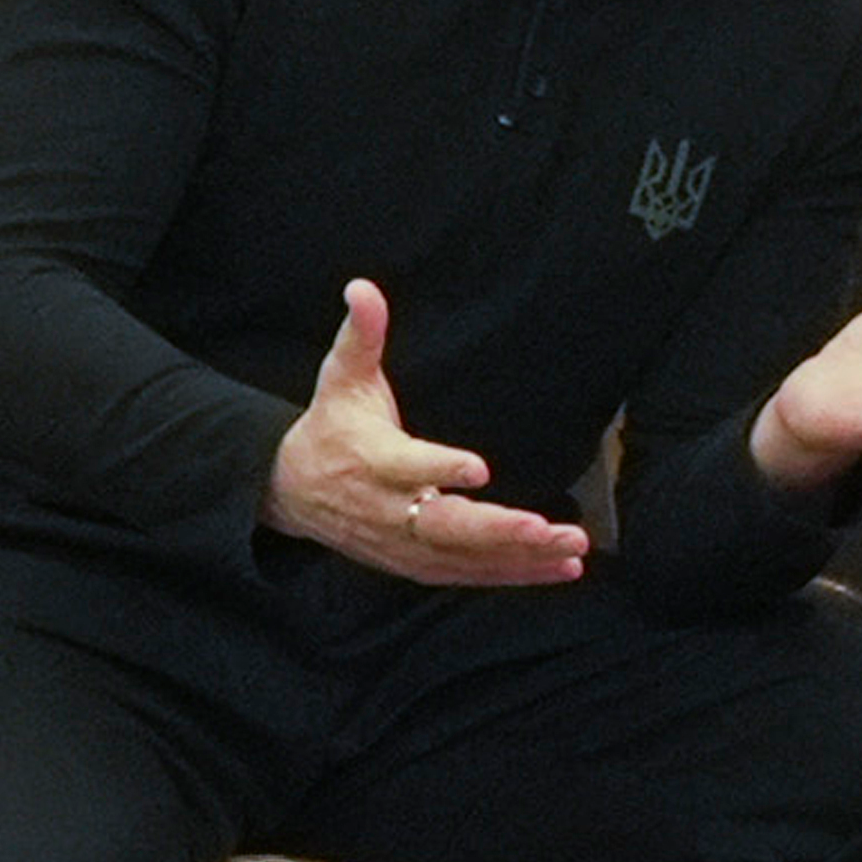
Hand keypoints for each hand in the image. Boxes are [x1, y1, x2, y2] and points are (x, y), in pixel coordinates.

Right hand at [262, 279, 589, 586]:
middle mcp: (389, 509)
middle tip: (546, 528)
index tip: (479, 469)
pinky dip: (515, 575)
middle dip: (499, 530)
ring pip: (465, 558)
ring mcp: (403, 543)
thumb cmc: (330, 427)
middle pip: (445, 527)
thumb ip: (361, 335)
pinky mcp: (416, 564)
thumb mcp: (340, 378)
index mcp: (373, 460)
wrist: (289, 491)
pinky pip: (469, 575)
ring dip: (520, 557)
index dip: (440, 469)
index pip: (408, 467)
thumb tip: (362, 286)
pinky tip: (561, 570)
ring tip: (571, 550)